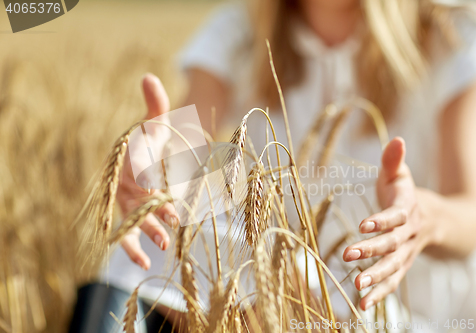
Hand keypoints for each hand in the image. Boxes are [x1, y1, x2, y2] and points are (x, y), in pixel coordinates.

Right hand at [116, 74, 178, 269]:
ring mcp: (126, 201)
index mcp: (129, 157)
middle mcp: (124, 181)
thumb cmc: (151, 137)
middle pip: (136, 198)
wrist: (145, 154)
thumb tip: (149, 76)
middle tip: (171, 223)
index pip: (137, 167)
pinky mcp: (131, 215)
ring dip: (147, 231)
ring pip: (133, 218)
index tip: (161, 188)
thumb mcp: (155, 120)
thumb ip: (155, 102)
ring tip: (162, 245)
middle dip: (152, 210)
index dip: (148, 178)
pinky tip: (145, 263)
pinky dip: (133, 249)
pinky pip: (128, 234)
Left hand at [343, 137, 434, 309]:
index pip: (395, 216)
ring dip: (376, 277)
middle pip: (392, 244)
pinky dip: (380, 294)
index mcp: (407, 209)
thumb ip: (394, 160)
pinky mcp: (402, 265)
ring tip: (357, 287)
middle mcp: (409, 233)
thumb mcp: (401, 175)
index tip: (364, 225)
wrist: (438, 220)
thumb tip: (396, 138)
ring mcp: (407, 252)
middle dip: (372, 250)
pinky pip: (394, 282)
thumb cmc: (408, 194)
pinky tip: (363, 305)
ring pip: (395, 267)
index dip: (382, 220)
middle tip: (349, 255)